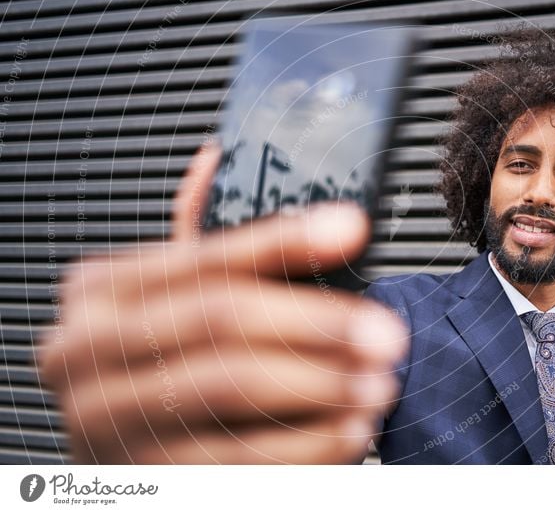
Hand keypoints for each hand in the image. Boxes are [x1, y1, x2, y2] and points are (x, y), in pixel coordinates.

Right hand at [37, 142, 407, 462]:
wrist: (131, 473)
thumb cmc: (158, 370)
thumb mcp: (170, 301)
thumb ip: (199, 244)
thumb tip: (217, 157)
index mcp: (101, 295)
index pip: (205, 259)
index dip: (284, 241)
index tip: (352, 229)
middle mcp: (87, 355)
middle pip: (219, 320)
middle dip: (316, 322)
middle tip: (384, 333)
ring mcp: (110, 425)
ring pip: (231, 387)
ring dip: (322, 383)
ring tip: (379, 382)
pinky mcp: (149, 481)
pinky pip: (241, 461)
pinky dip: (308, 444)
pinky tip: (352, 430)